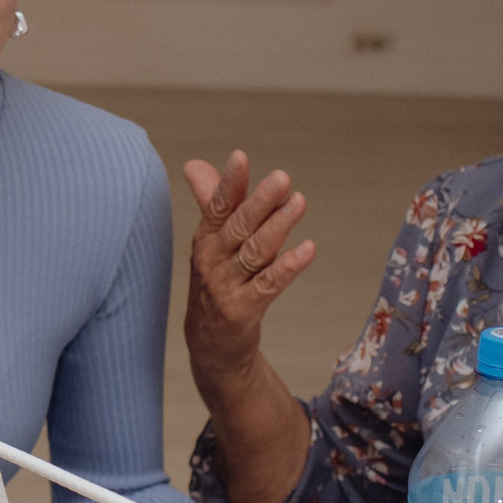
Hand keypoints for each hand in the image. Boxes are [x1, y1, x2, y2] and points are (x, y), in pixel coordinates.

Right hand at [182, 152, 315, 398]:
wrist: (211, 345)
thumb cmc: (217, 284)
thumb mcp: (211, 244)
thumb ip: (211, 202)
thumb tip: (194, 165)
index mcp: (206, 239)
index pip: (217, 207)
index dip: (229, 183)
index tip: (240, 157)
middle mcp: (212, 260)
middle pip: (239, 227)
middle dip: (260, 201)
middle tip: (282, 177)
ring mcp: (226, 287)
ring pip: (255, 252)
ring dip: (278, 227)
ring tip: (299, 202)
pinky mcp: (243, 310)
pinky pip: (269, 285)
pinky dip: (288, 267)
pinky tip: (308, 249)